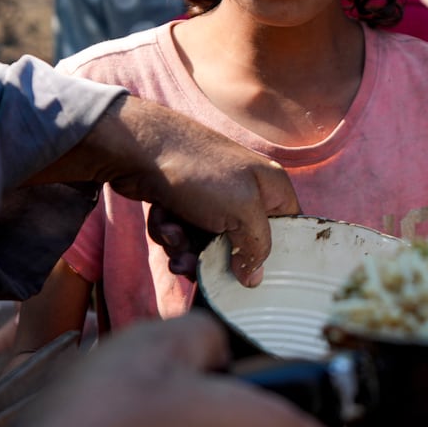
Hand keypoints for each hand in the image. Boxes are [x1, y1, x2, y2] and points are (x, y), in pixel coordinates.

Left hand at [36, 95, 299, 283]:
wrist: (140, 147)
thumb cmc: (199, 172)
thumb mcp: (243, 210)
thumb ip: (257, 247)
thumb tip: (254, 279)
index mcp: (272, 190)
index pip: (287, 234)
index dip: (269, 258)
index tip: (247, 277)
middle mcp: (247, 193)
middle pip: (239, 247)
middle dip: (210, 257)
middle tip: (189, 262)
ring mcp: (214, 198)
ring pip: (205, 245)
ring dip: (184, 247)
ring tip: (170, 231)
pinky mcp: (185, 202)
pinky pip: (183, 234)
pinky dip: (169, 231)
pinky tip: (161, 217)